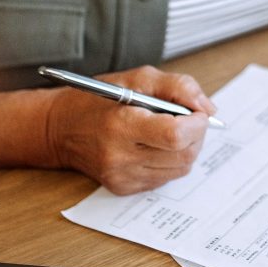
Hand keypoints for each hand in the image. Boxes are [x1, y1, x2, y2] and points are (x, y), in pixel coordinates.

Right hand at [42, 65, 217, 193]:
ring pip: (179, 169)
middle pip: (183, 155)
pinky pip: (165, 178)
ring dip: (186, 148)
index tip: (198, 113)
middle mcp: (120, 157)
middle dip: (197, 136)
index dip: (197, 124)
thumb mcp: (138, 78)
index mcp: (121, 125)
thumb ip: (178, 88)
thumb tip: (208, 108)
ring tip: (171, 130)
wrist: (59, 129)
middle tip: (190, 119)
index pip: (174, 135)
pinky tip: (156, 145)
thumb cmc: (98, 99)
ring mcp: (121, 177)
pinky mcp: (123, 188)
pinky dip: (171, 161)